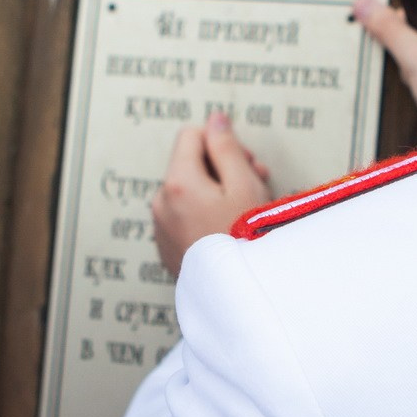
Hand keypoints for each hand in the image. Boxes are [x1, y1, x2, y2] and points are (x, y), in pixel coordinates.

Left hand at [152, 113, 270, 278]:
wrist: (240, 297)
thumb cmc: (247, 241)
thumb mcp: (245, 185)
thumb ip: (226, 147)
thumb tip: (214, 119)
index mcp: (177, 183)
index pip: (191, 135)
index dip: (221, 143)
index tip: (245, 164)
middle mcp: (161, 203)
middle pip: (190, 163)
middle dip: (223, 168)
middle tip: (255, 185)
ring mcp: (161, 228)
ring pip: (189, 190)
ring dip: (217, 192)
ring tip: (247, 211)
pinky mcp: (167, 248)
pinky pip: (184, 216)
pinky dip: (205, 215)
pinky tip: (230, 230)